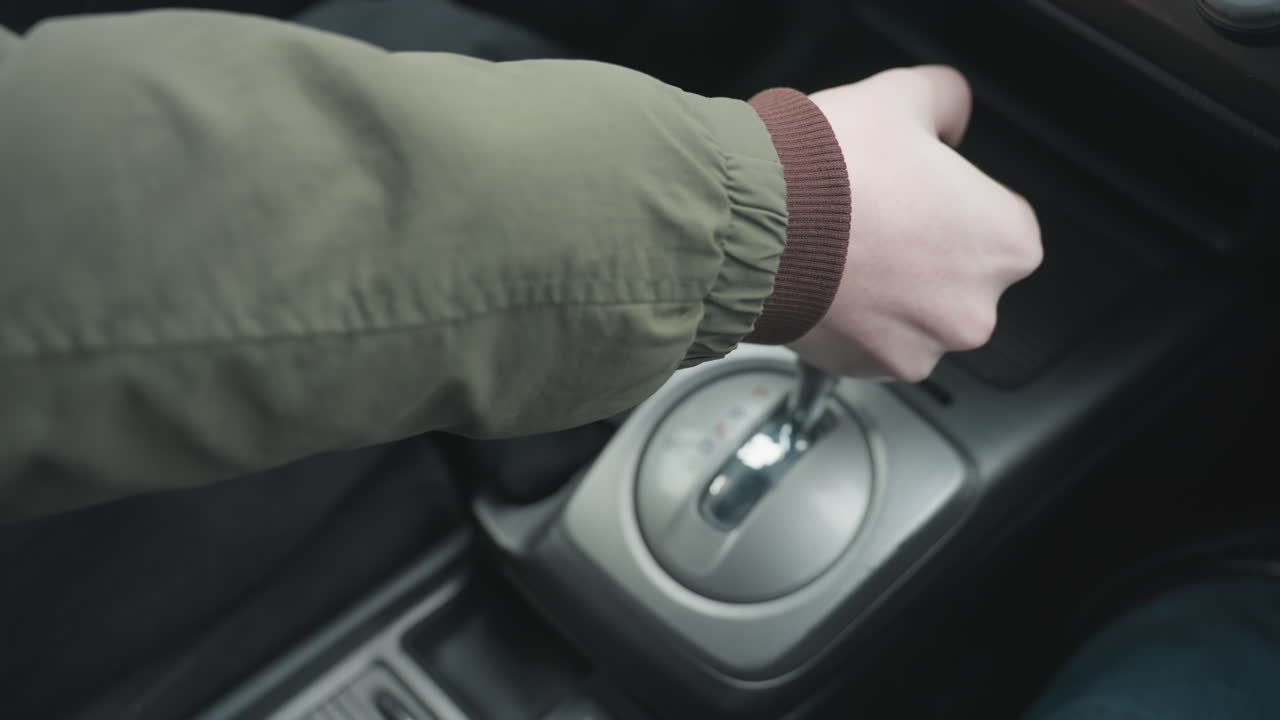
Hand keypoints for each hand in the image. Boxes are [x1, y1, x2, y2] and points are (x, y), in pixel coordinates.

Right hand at [790, 65, 1041, 380]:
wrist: (752, 222)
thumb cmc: (828, 170)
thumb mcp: (900, 95)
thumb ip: (946, 99)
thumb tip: (950, 113)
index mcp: (1006, 242)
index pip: (996, 217)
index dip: (950, 197)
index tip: (916, 189)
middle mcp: (974, 308)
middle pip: (957, 274)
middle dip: (922, 251)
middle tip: (876, 215)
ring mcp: (918, 347)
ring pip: (912, 314)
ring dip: (887, 289)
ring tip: (843, 247)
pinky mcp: (865, 370)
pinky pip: (868, 343)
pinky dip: (851, 318)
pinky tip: (825, 277)